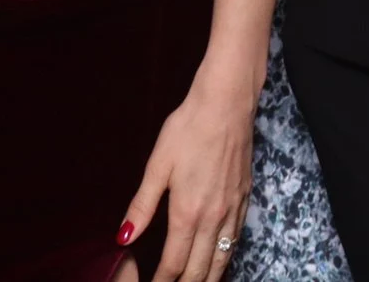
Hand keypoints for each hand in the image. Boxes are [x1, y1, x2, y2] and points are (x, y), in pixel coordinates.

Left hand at [114, 66, 254, 281]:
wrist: (227, 104)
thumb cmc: (188, 129)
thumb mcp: (158, 165)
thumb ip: (141, 206)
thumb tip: (123, 238)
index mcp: (187, 212)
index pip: (174, 263)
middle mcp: (213, 217)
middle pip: (199, 269)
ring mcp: (233, 209)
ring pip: (222, 259)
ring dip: (207, 277)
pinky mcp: (245, 198)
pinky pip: (236, 239)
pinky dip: (225, 257)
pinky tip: (219, 259)